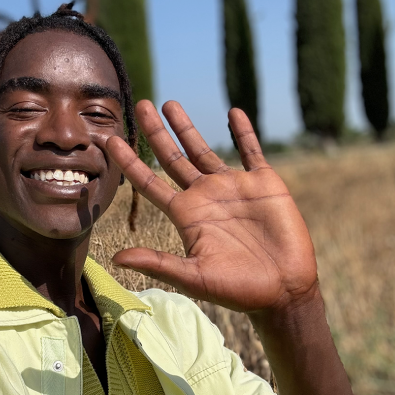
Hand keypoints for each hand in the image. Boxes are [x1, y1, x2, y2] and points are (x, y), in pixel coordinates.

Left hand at [106, 100, 317, 313]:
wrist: (283, 290)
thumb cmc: (238, 290)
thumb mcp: (194, 277)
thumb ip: (158, 264)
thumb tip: (116, 258)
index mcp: (186, 215)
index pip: (149, 183)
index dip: (130, 162)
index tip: (111, 140)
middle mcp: (205, 197)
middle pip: (173, 158)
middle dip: (156, 133)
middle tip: (140, 104)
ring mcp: (233, 188)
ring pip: (204, 150)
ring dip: (187, 127)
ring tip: (169, 104)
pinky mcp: (264, 184)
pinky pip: (251, 151)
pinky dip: (243, 132)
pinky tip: (234, 112)